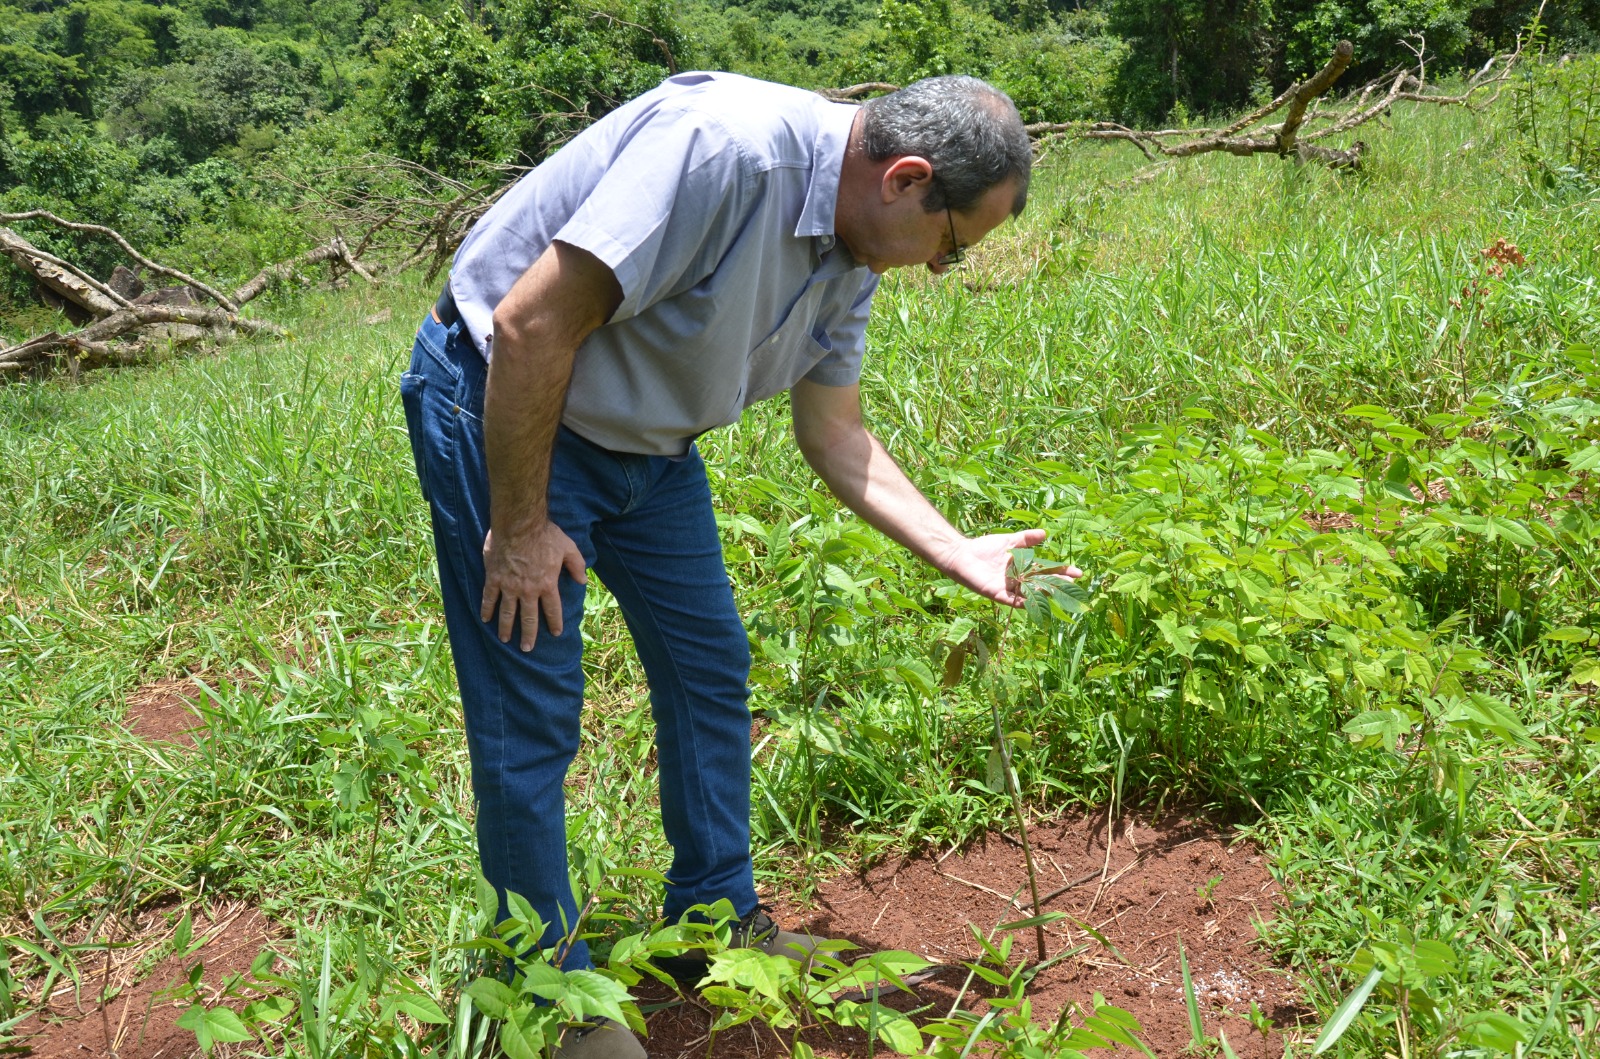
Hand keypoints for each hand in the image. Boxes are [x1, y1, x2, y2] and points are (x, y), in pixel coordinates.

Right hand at [480, 523, 586, 650]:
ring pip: (507, 612)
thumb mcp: (568, 548)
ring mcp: (509, 586)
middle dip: (528, 635)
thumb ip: (576, 565)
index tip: (555, 633)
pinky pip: (489, 598)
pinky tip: (485, 619)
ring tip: (505, 639)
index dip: (554, 623)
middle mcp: (528, 590)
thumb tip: (583, 581)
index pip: (552, 610)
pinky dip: (486, 609)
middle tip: (526, 648)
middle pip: (528, 618)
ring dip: (506, 628)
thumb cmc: (544, 534)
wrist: (519, 524)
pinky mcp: (493, 578)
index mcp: (547, 584)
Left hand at [938, 529, 1081, 607]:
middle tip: (1072, 584)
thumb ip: (1026, 538)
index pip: (1047, 571)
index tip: (1078, 573)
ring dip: (1042, 594)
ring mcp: (1008, 589)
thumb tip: (1045, 534)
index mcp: (1024, 568)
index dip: (1062, 572)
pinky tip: (1032, 603)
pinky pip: (1010, 601)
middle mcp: (1019, 581)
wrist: (962, 554)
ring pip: (1029, 594)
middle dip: (1057, 584)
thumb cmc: (984, 548)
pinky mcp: (996, 593)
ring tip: (1057, 592)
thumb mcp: (1009, 541)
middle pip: (1042, 583)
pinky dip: (1020, 602)